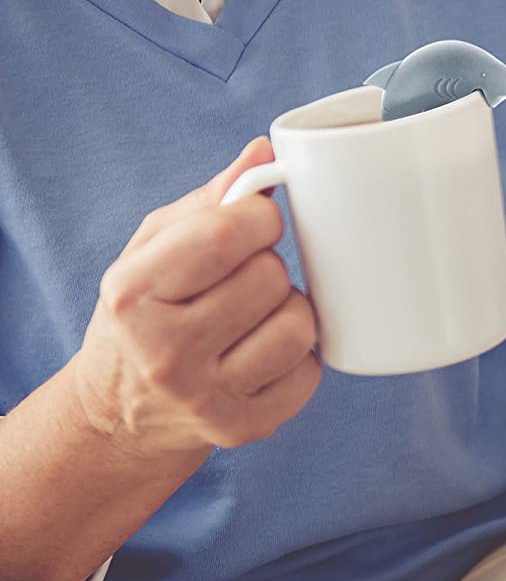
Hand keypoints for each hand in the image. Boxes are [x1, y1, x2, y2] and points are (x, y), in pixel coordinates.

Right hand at [69, 140, 321, 458]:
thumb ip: (213, 198)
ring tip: (256, 316)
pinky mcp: (242, 429)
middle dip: (268, 267)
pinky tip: (264, 353)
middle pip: (270, 276)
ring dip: (288, 310)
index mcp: (134, 294)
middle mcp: (163, 352)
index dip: (261, 217)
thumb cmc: (145, 312)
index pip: (232, 232)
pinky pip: (310, 372)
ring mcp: (204, 398)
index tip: (255, 225)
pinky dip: (299, 357)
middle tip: (243, 279)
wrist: (119, 415)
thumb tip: (266, 150)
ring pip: (298, 325)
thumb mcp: (154, 248)